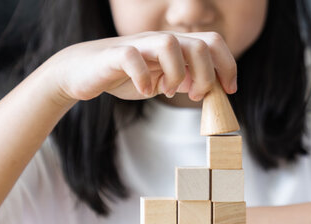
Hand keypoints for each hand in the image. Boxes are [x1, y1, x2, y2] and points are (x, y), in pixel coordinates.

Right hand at [45, 31, 237, 101]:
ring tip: (168, 92)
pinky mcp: (114, 55)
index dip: (227, 65)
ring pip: (170, 43)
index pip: (213, 42)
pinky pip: (133, 57)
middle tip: (195, 96)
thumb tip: (209, 89)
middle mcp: (159, 40)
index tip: (229, 90)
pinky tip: (144, 91)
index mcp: (175, 46)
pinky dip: (143, 77)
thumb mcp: (161, 81)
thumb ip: (184, 81)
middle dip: (206, 75)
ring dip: (177, 73)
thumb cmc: (124, 76)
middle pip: (198, 44)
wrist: (82, 72)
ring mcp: (138, 45)